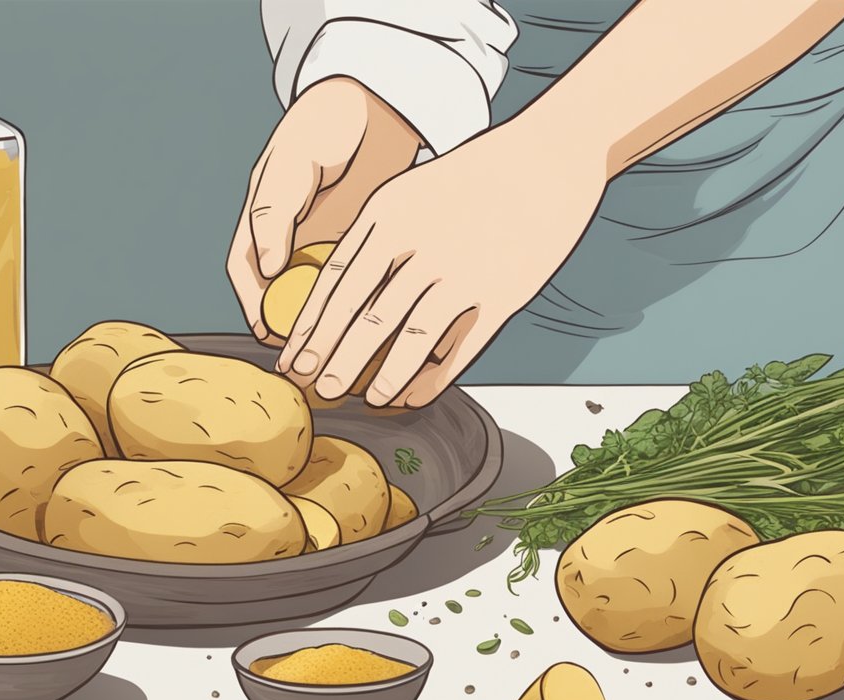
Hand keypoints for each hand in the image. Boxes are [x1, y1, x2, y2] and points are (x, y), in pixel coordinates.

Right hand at [226, 77, 421, 342]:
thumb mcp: (292, 162)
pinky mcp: (365, 243)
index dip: (254, 303)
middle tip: (307, 354)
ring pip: (323, 293)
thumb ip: (276, 212)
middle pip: (286, 292)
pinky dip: (365, 302)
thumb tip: (269, 268)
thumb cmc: (325, 123)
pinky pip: (359, 280)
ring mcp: (328, 241)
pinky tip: (379, 321)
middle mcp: (293, 235)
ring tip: (342, 348)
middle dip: (294, 327)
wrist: (375, 104)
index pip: (248, 270)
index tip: (268, 332)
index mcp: (264, 216)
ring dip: (331, 322)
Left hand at [273, 123, 607, 407]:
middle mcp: (419, 245)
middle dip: (333, 361)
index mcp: (389, 214)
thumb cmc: (480, 173)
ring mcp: (461, 271)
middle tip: (315, 390)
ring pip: (407, 339)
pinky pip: (457, 349)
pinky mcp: (500, 294)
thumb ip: (379, 236)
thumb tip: (346, 292)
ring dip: (381, 376)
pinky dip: (432, 379)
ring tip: (367, 399)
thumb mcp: (414, 190)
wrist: (550, 156)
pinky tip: (414, 395)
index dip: (310, 327)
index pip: (335, 283)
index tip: (293, 356)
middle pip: (362, 317)